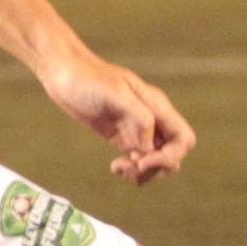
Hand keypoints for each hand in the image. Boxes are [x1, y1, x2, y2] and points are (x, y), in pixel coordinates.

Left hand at [42, 48, 195, 183]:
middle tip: (129, 166)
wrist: (63, 72)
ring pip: (156, 161)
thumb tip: (150, 146)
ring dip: (142, 172)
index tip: (141, 161)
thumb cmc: (87, 78)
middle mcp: (152, 119)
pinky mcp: (122, 136)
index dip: (169, 156)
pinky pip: (138, 161)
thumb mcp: (114, 93)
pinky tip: (114, 167)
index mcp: (156, 106)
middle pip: (172, 154)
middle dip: (155, 168)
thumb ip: (138, 117)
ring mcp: (137, 129)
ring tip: (118, 168)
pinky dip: (131, 170)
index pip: (183, 139)